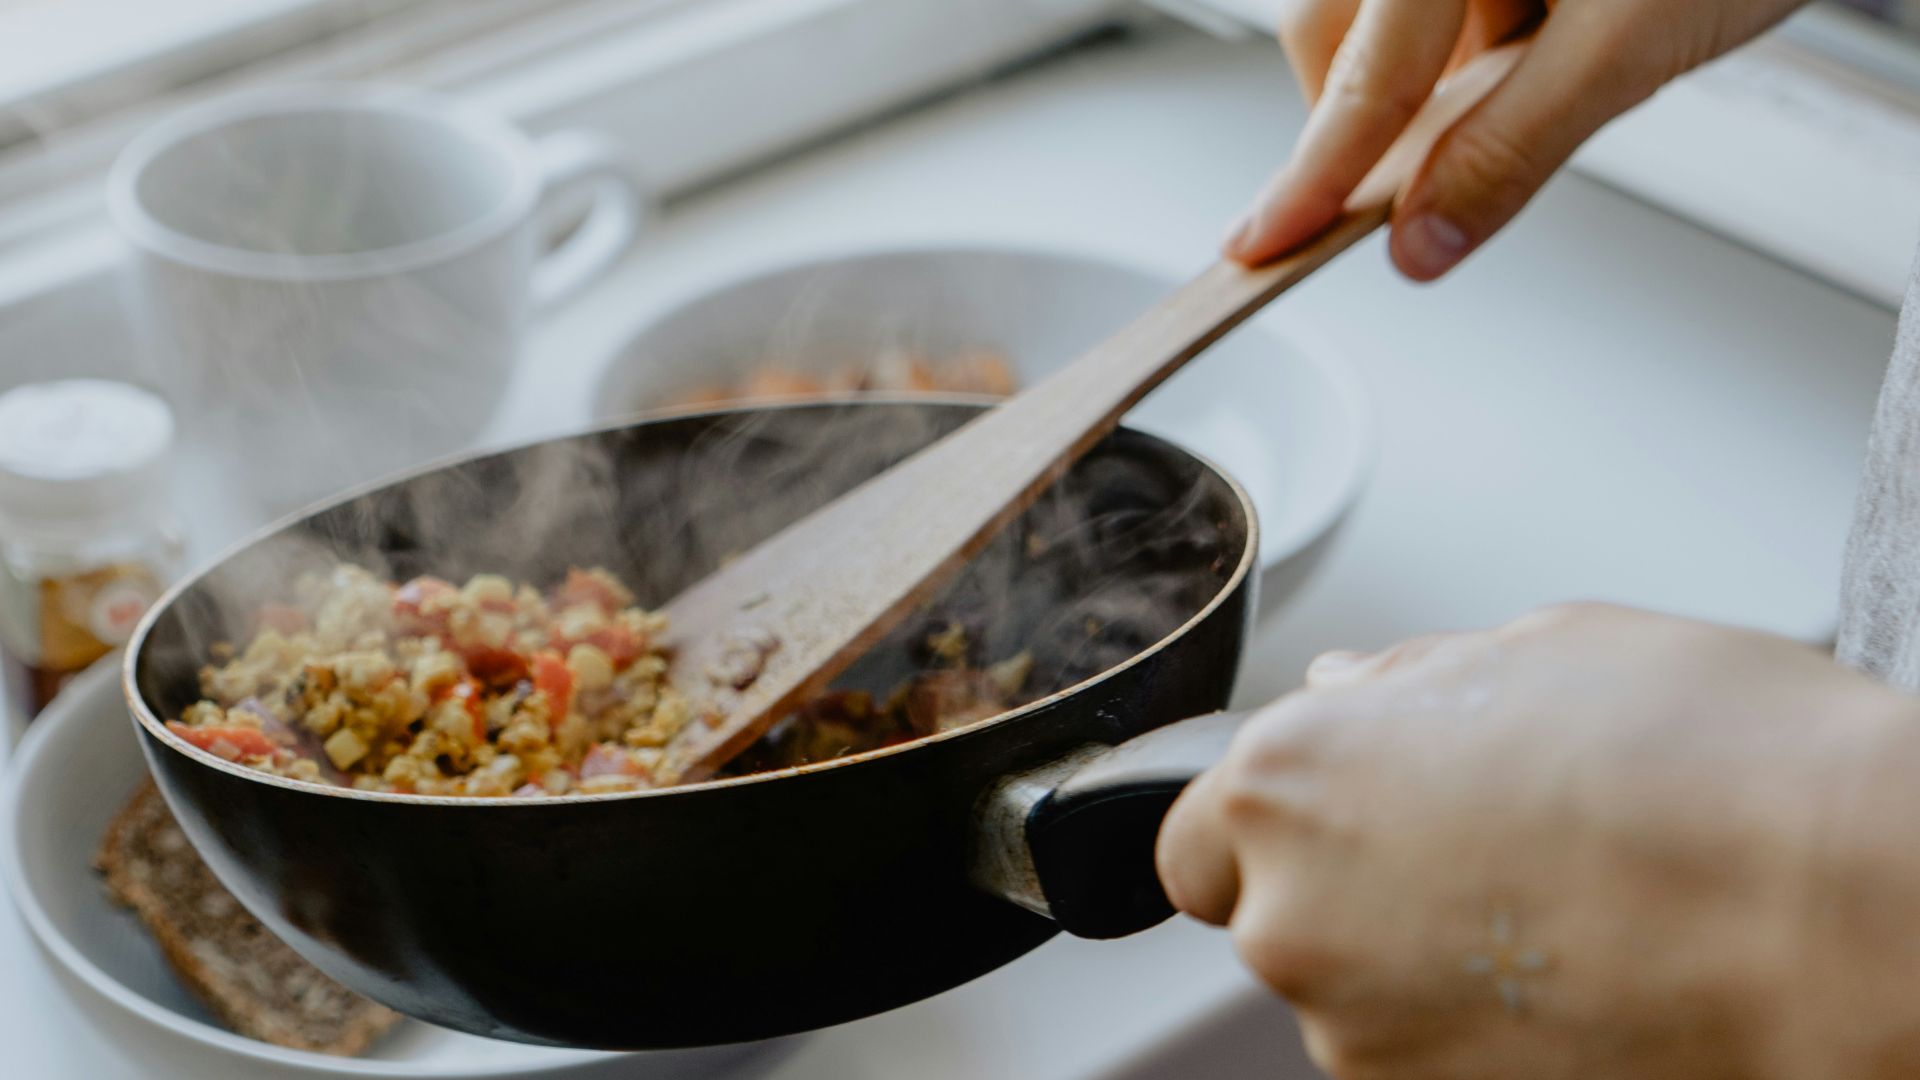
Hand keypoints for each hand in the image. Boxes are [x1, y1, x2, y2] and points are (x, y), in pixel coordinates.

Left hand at [1159, 603, 1919, 1077]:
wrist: (1842, 914)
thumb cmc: (1711, 761)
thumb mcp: (1544, 648)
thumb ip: (1407, 681)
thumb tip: (1350, 689)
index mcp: (1289, 781)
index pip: (1195, 837)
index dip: (1266, 826)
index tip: (1337, 816)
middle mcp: (1294, 918)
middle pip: (1276, 918)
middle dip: (1350, 886)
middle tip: (1481, 849)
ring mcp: (1362, 1036)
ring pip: (1355, 995)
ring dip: (1419, 960)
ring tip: (1557, 908)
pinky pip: (1426, 1056)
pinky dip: (1479, 1029)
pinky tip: (1579, 974)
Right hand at [1229, 0, 1808, 278]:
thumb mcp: (1634, 43)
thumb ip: (1514, 146)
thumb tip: (1421, 239)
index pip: (1362, 76)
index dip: (1313, 175)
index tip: (1263, 243)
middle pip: (1335, 32)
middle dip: (1373, 112)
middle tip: (1429, 170)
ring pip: (1382, 19)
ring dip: (1433, 73)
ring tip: (1545, 60)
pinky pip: (1437, 2)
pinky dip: (1474, 38)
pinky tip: (1551, 28)